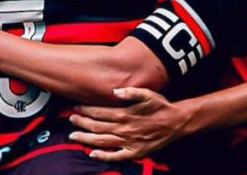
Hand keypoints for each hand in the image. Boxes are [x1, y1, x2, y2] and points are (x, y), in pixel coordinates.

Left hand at [69, 88, 191, 161]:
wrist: (176, 122)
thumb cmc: (161, 106)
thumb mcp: (148, 94)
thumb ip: (131, 92)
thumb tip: (115, 91)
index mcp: (126, 114)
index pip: (100, 112)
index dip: (86, 109)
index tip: (76, 107)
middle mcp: (124, 129)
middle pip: (97, 127)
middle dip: (82, 123)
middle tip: (71, 119)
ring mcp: (128, 142)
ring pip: (102, 141)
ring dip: (86, 139)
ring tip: (73, 136)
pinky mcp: (134, 152)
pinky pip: (115, 156)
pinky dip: (103, 156)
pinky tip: (93, 154)